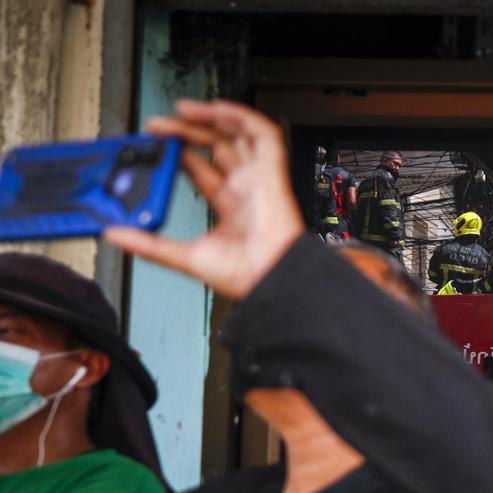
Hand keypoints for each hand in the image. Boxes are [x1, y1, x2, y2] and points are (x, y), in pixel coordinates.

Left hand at [103, 99, 304, 299]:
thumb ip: (147, 244)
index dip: (177, 151)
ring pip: (238, 134)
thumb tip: (114, 234)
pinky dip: (243, 117)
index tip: (152, 145)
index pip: (200, 167)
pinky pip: (264, 134)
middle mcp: (244, 188)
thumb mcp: (183, 256)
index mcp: (228, 206)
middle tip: (157, 125)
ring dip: (212, 117)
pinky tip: (217, 110)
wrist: (267, 277)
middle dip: (186, 131)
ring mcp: (258, 178)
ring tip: (184, 109)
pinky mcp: (272, 172)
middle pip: (215, 146)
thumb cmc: (241, 274)